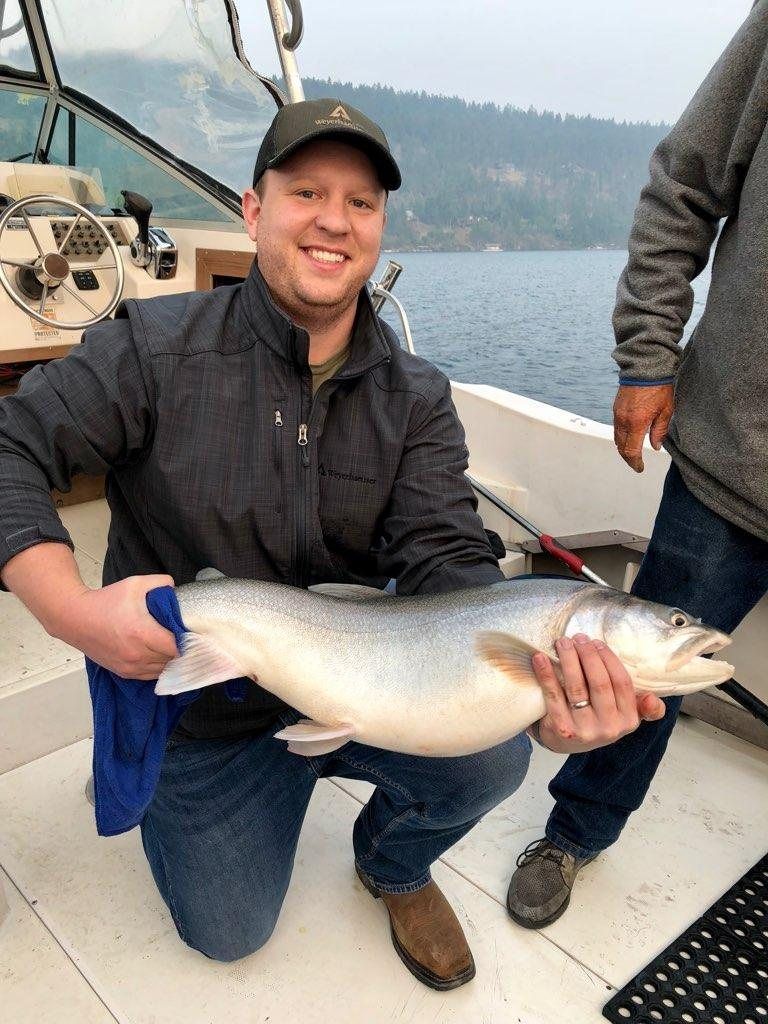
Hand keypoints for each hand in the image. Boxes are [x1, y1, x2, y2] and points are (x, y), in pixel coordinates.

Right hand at [50, 575, 177, 679]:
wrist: (75, 618)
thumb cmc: (105, 601)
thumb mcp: (135, 584)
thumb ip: (160, 582)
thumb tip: (175, 587)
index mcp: (142, 633)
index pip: (176, 646)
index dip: (185, 639)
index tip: (188, 631)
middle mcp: (136, 654)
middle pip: (171, 659)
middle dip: (179, 649)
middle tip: (182, 637)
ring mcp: (129, 666)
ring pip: (161, 669)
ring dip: (168, 659)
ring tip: (170, 645)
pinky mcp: (122, 672)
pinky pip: (149, 675)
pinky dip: (157, 667)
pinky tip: (158, 655)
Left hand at [532, 634, 665, 753]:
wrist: (566, 742)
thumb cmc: (597, 718)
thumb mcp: (624, 715)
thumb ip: (643, 706)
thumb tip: (651, 699)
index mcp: (628, 720)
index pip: (622, 683)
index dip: (608, 659)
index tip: (596, 642)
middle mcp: (609, 728)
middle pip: (599, 683)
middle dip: (588, 655)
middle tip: (578, 638)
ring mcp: (585, 730)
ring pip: (576, 687)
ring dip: (569, 660)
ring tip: (563, 642)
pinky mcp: (562, 729)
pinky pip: (553, 696)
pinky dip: (546, 674)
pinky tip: (540, 658)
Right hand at [613, 383, 673, 472]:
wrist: (646, 366)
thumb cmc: (660, 387)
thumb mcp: (666, 410)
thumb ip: (659, 431)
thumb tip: (655, 446)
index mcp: (636, 423)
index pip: (631, 451)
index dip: (635, 462)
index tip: (640, 468)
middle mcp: (623, 420)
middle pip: (621, 447)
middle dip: (628, 458)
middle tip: (636, 463)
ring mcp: (617, 413)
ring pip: (617, 438)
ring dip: (624, 447)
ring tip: (633, 452)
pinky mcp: (616, 408)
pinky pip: (616, 427)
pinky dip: (621, 436)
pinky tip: (630, 436)